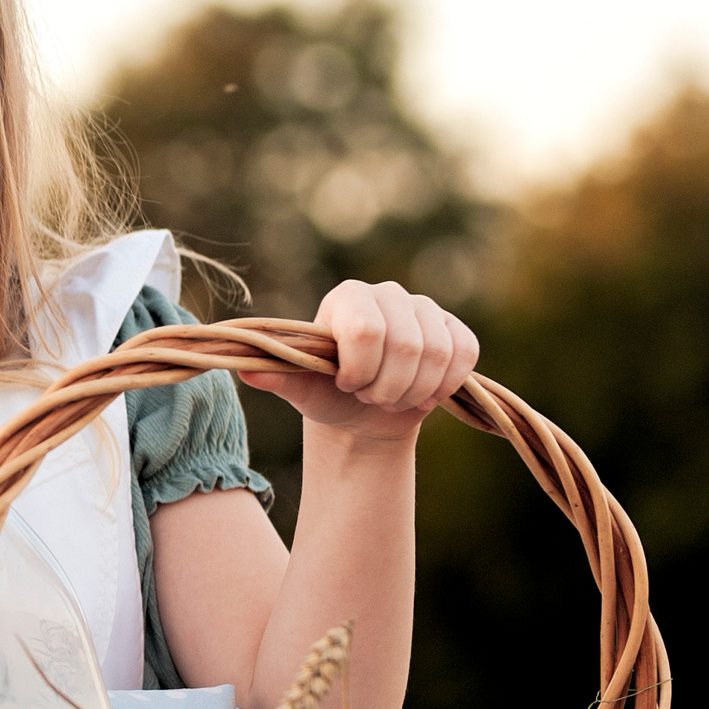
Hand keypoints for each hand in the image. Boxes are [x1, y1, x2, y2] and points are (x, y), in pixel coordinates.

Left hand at [240, 278, 477, 443]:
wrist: (362, 415)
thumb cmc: (326, 394)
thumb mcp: (299, 388)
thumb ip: (277, 375)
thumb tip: (244, 368)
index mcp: (346, 297)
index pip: (366, 330)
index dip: (359, 369)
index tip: (345, 383)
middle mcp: (388, 293)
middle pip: (406, 345)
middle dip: (386, 387)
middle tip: (368, 395)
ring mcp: (425, 308)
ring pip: (438, 353)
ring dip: (412, 391)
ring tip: (390, 396)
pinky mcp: (454, 329)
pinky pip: (464, 356)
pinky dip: (443, 385)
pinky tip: (422, 394)